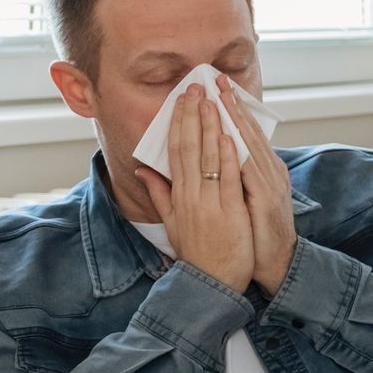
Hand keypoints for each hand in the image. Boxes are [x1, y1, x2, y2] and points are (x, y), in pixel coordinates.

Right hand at [136, 82, 254, 292]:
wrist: (210, 284)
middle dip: (192, 115)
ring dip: (210, 127)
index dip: (179, 122)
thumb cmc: (197, 253)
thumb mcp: (173, 223)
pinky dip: (226, 157)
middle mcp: (190, 195)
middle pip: (189, 147)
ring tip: (212, 100)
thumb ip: (160, 194)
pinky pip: (226, 180)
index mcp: (178, 195)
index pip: (175, 150)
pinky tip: (227, 136)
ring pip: (208, 158)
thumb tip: (144, 170)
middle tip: (195, 87)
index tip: (183, 99)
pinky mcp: (228, 213)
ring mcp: (209, 203)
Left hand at [219, 76, 297, 294]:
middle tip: (216, 79)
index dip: (228, 111)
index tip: (212, 89)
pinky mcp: (267, 199)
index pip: (243, 135)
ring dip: (235, 120)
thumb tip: (209, 160)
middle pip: (248, 132)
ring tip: (221, 97)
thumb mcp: (240, 201)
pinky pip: (250, 171)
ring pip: (250, 145)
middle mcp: (269, 171)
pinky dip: (239, 152)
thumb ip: (225, 178)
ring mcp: (270, 184)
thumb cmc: (254, 233)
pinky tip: (230, 136)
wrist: (276, 262)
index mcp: (261, 171)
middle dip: (231, 105)